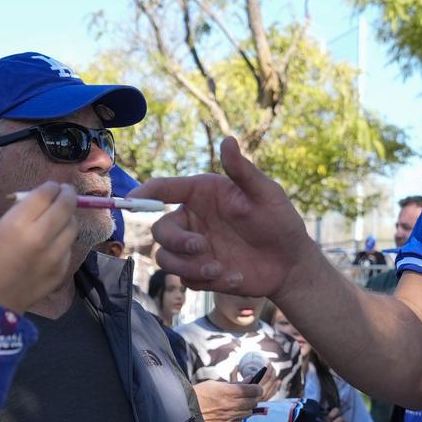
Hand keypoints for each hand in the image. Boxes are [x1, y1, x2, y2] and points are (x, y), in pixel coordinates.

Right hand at [0, 182, 77, 312]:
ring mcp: (55, 256)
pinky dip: (64, 240)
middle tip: (65, 192)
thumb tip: (43, 198)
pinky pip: (69, 247)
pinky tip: (54, 242)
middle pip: (66, 206)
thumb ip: (21, 212)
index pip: (46, 193)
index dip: (52, 186)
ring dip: (68, 217)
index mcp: (19, 223)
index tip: (52, 186)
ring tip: (60, 217)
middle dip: (67, 194)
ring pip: (73, 226)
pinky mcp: (61, 271)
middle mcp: (41, 237)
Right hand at [133, 138, 325, 295]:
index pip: (164, 189)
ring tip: (220, 269)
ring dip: (190, 266)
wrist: (290, 263)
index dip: (145, 192)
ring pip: (167, 259)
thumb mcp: (266, 194)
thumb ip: (243, 171)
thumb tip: (229, 140)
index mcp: (202, 195)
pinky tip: (236, 278)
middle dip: (176, 241)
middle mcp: (193, 220)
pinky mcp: (200, 273)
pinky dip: (208, 281)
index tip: (131, 199)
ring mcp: (194, 249)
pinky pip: (187, 280)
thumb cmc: (280, 221)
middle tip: (201, 247)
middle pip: (160, 230)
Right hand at [193, 379, 261, 421]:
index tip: (256, 387)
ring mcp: (229, 417)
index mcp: (228, 392)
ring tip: (238, 404)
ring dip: (247, 408)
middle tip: (248, 395)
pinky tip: (231, 413)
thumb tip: (250, 379)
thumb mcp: (215, 384)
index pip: (253, 390)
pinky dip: (239, 417)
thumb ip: (234, 383)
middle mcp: (231, 405)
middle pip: (253, 402)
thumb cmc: (198, 395)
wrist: (184, 412)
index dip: (257, 388)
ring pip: (249, 413)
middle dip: (253, 397)